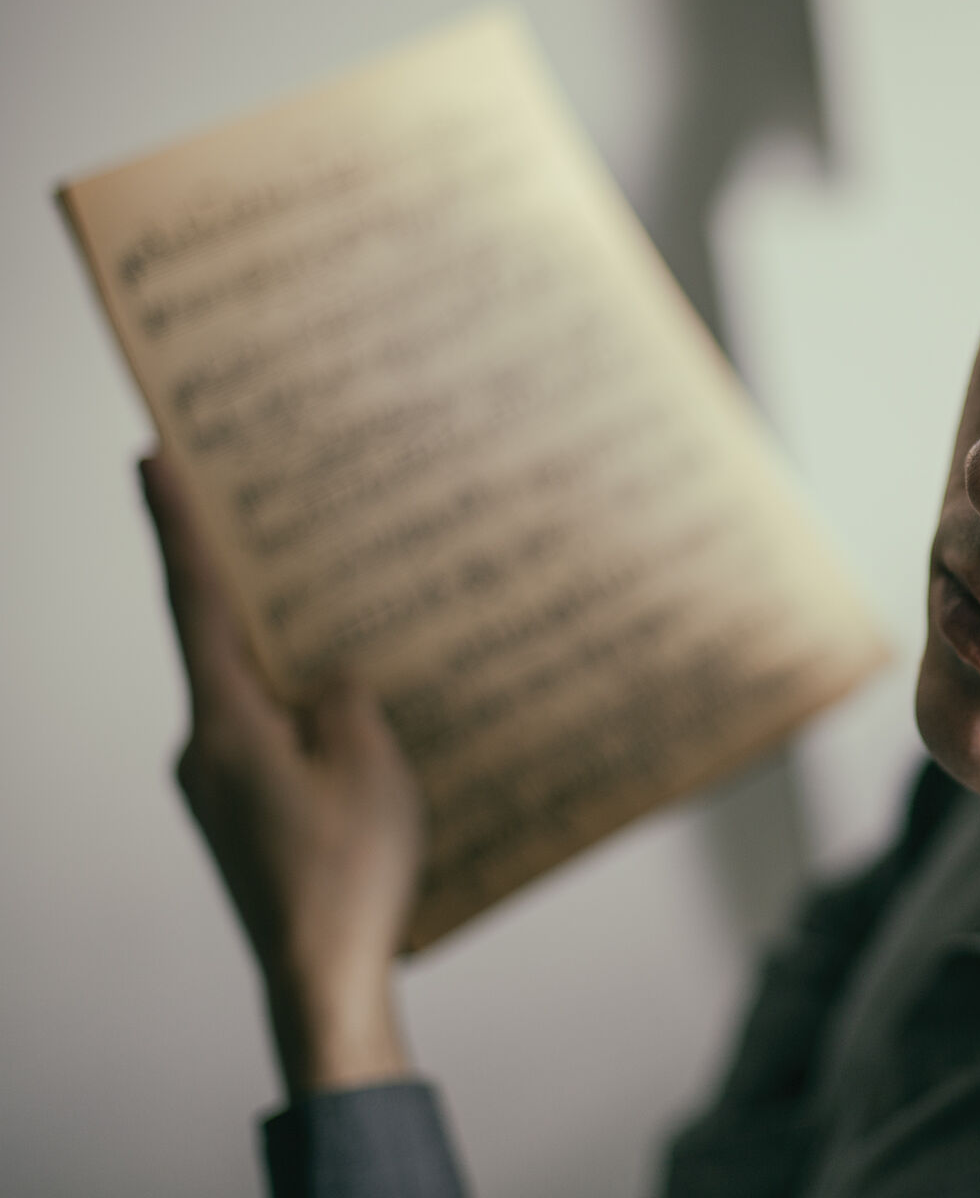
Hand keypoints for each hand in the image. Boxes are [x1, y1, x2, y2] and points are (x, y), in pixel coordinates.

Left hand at [140, 452, 422, 1094]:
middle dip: (237, 582)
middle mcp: (204, 749)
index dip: (177, 526)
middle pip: (217, 642)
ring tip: (331, 621)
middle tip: (254, 515)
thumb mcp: (367, 759)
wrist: (320, 978)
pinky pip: (268, 739)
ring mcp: (219, 788)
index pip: (196, 602)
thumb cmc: (347, 872)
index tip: (155, 458)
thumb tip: (327, 677)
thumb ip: (341, 695)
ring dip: (282, 655)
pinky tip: (347, 714)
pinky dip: (299, 712)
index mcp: (225, 723)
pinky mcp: (244, 816)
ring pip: (250, 695)